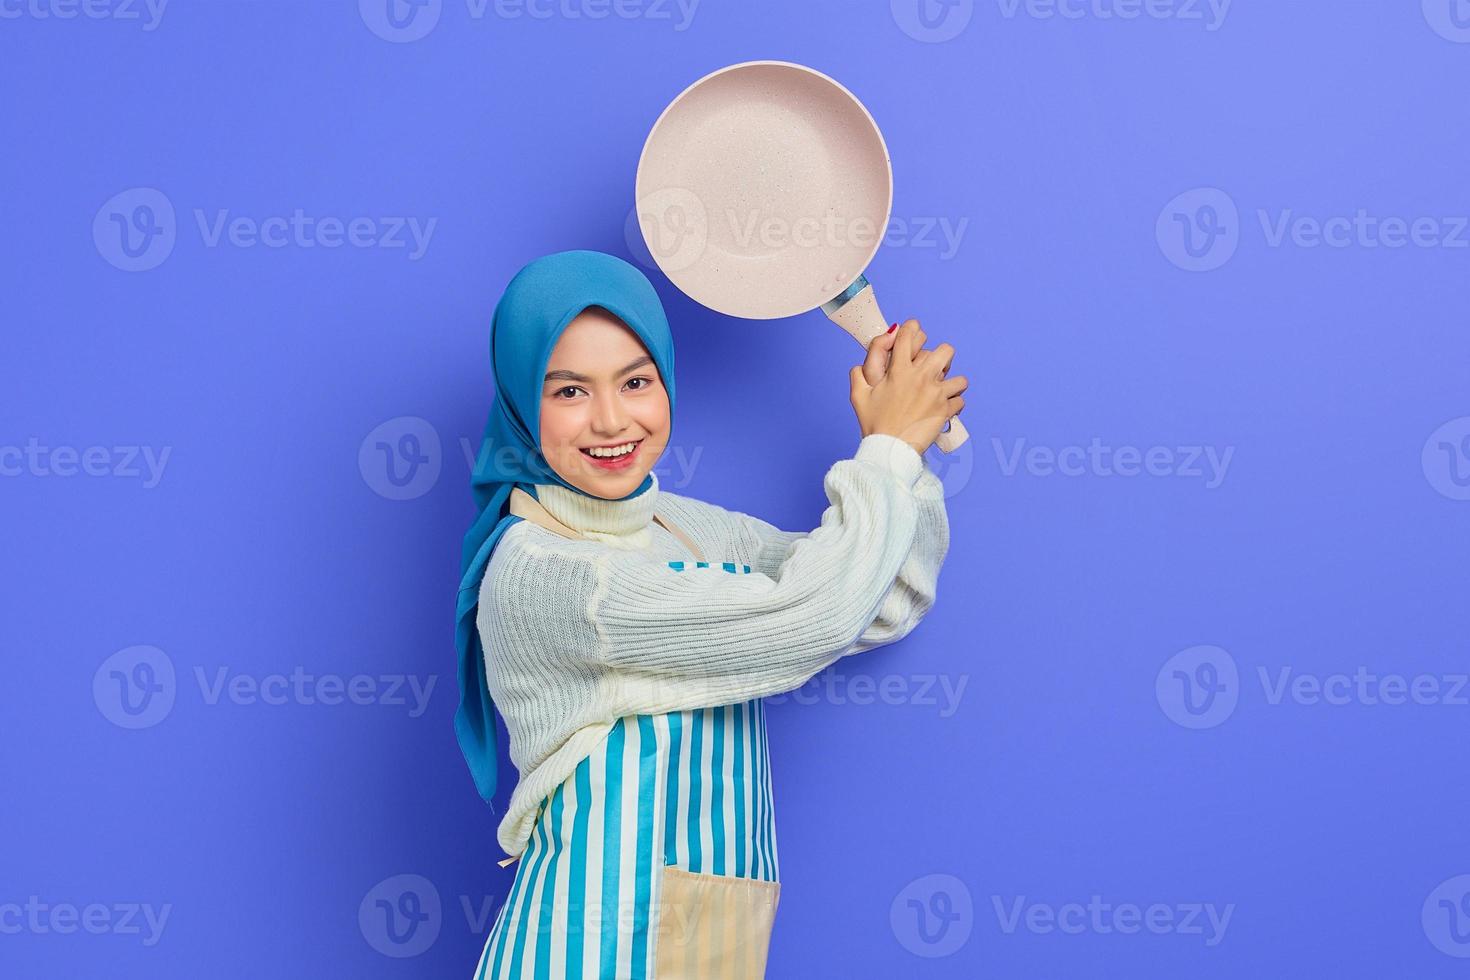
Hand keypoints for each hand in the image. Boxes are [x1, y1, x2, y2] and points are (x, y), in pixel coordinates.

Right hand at [850, 319, 967, 455]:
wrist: (889, 449)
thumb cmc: (874, 425)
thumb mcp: (858, 397)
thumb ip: (857, 376)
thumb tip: (859, 366)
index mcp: (899, 370)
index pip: (909, 335)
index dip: (912, 328)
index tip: (914, 332)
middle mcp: (921, 378)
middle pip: (946, 350)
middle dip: (942, 356)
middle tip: (935, 368)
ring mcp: (936, 394)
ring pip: (960, 378)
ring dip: (952, 384)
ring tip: (943, 391)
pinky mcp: (945, 411)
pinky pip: (960, 401)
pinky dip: (954, 405)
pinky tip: (944, 409)